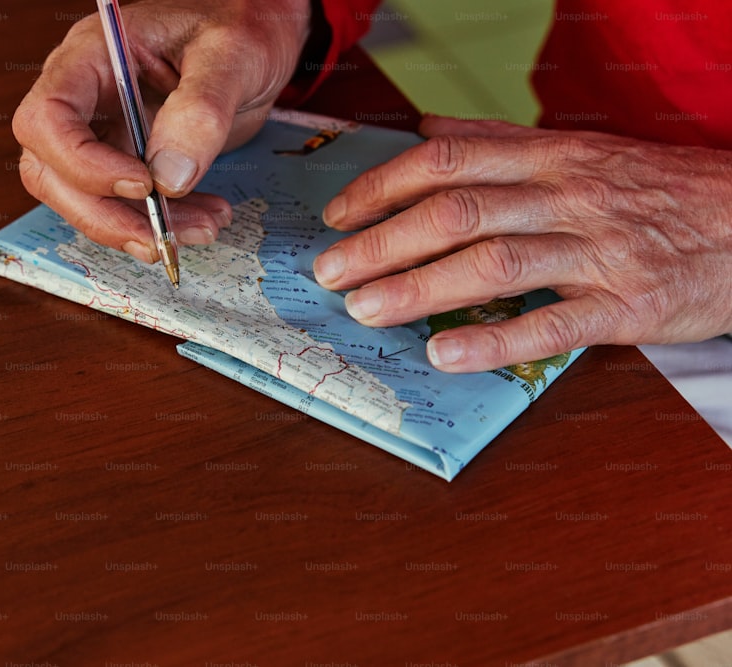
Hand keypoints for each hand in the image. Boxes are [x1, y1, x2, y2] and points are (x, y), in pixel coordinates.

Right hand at [12, 0, 310, 262]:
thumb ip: (201, 109)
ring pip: (84, 199)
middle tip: (161, 237)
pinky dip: (161, 222)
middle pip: (51, 171)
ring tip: (203, 227)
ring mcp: (104, 130)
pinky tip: (203, 218)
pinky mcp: (128, 159)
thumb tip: (168, 176)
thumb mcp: (232, 54)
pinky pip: (123, 205)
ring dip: (136, 227)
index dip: (83, 163)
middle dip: (104, 215)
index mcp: (93, 56)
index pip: (48, 118)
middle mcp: (86, 96)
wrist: (259, 33)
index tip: (143, 185)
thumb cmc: (240, 23)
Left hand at [312, 115, 731, 371]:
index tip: (339, 214)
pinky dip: (492, 341)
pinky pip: (550, 324)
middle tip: (330, 271)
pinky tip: (443, 355)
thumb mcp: (578, 148)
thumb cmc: (654, 188)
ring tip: (365, 310)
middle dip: (383, 242)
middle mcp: (566, 196)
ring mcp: (596, 252)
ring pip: (493, 265)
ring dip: (419, 289)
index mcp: (550, 156)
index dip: (383, 186)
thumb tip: (427, 128)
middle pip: (456, 212)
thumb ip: (500, 138)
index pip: (448, 160)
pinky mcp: (625, 306)